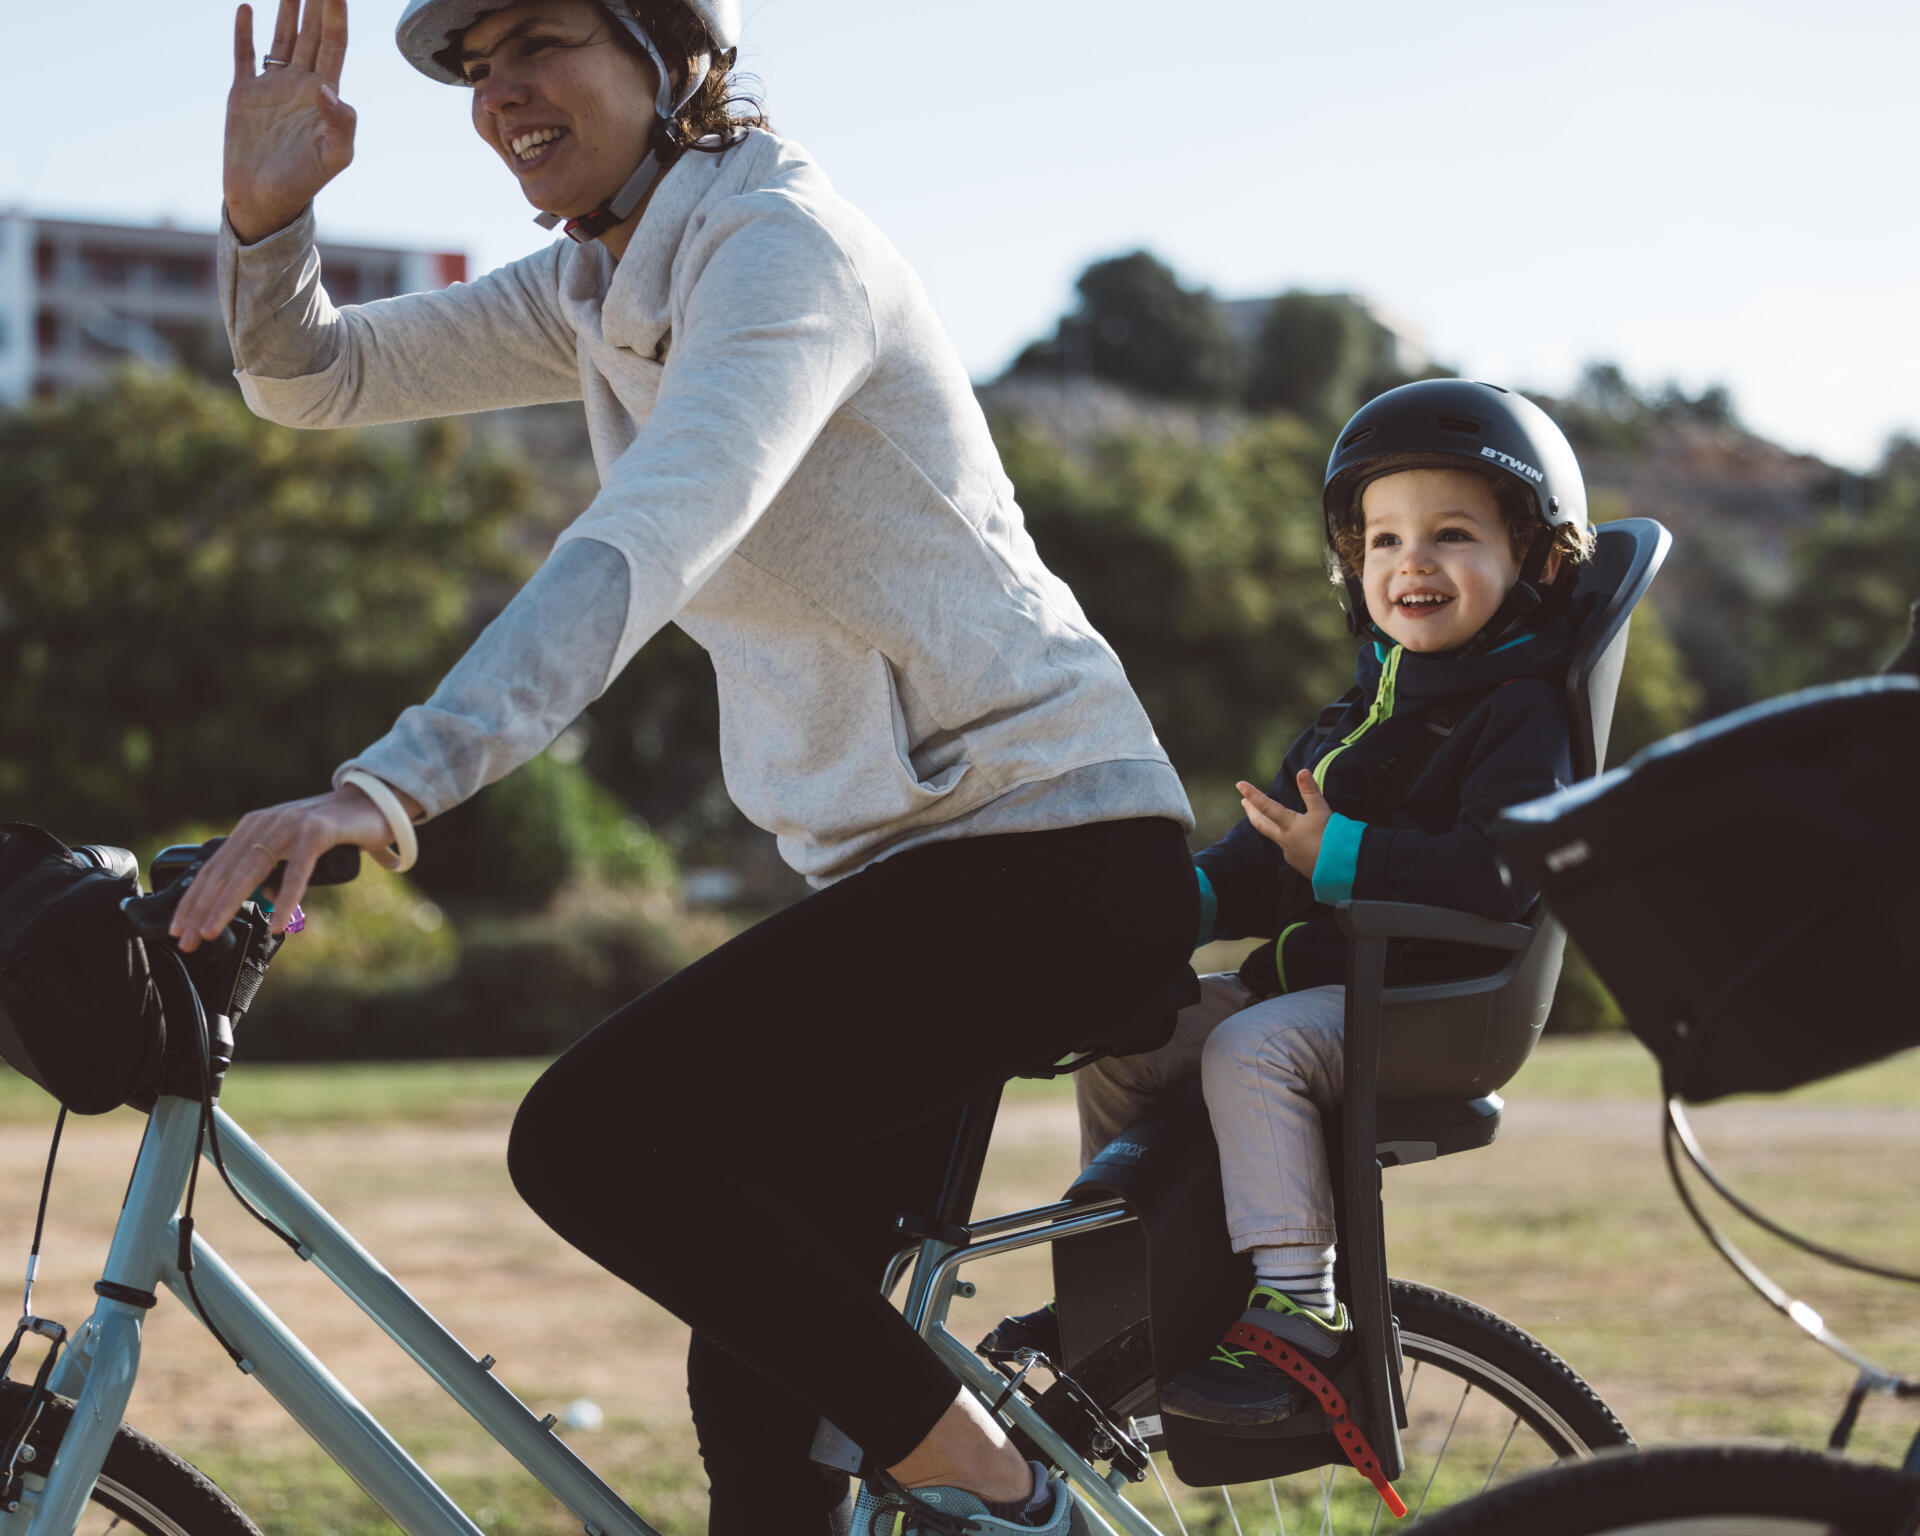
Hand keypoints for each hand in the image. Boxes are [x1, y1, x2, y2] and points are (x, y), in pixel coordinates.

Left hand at [167, 784, 397, 950]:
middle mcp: (266, 824)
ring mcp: (290, 826)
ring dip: (227, 906)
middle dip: (201, 909)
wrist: (376, 803)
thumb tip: (265, 897)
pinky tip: (277, 923)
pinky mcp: (317, 832)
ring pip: (250, 872)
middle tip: (187, 939)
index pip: (214, 867)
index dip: (194, 899)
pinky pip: (296, 871)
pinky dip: (286, 899)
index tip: (180, 929)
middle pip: (225, 872)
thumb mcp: (295, 851)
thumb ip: (277, 872)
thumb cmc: (336, 830)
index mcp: (254, 827)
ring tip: (212, 932)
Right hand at [224, 0, 356, 242]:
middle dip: (315, 1)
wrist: (264, 202)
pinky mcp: (244, 94)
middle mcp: (301, 85)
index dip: (336, 13)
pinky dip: (245, 31)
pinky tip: (246, 8)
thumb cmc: (304, 184)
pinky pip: (245, 54)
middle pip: (311, 32)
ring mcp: (272, 87)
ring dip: (287, 8)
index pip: (334, 43)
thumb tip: (328, 88)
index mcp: (326, 96)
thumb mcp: (333, 158)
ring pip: (282, 37)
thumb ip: (341, 125)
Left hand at [1236, 770, 1332, 881]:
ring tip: (1268, 817)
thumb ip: (1311, 792)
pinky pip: (1289, 849)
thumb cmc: (1333, 838)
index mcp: (1289, 826)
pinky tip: (1297, 839)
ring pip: (1275, 837)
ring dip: (1269, 825)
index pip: (1266, 807)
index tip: (1239, 784)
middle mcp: (1284, 840)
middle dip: (1251, 811)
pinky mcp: (1298, 863)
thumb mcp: (1323, 812)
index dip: (1253, 794)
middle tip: (1244, 801)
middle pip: (1261, 824)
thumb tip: (1301, 771)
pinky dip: (1288, 840)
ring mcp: (1290, 854)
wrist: (1342, 868)